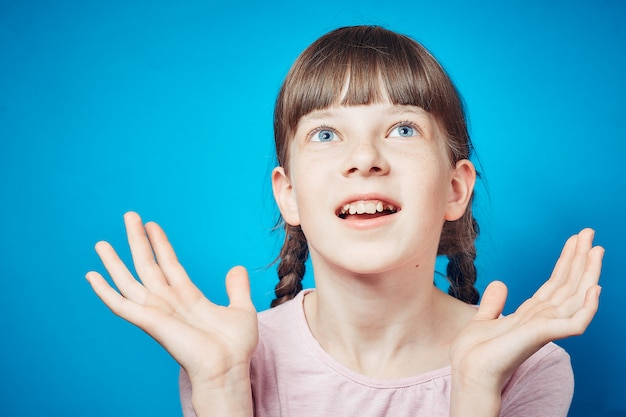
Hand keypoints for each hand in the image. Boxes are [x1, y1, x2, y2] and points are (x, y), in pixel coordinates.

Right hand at [86, 212, 258, 389]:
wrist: (228, 368)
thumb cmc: (234, 347)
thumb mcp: (240, 309)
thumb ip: (236, 288)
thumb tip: (236, 268)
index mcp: (188, 297)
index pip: (169, 264)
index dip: (161, 244)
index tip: (152, 224)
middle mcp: (168, 302)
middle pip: (147, 265)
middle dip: (138, 241)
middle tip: (129, 215)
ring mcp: (157, 311)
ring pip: (129, 280)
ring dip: (115, 262)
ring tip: (101, 243)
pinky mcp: (149, 321)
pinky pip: (121, 304)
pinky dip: (105, 291)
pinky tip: (91, 276)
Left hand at [449, 228, 602, 414]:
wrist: (469, 372)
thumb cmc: (476, 354)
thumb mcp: (484, 320)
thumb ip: (494, 304)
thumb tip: (501, 284)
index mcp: (531, 314)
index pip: (555, 283)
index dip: (566, 261)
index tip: (575, 240)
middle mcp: (542, 319)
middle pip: (568, 285)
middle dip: (580, 259)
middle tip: (591, 234)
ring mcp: (545, 328)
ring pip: (576, 297)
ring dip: (588, 273)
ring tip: (597, 250)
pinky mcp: (543, 336)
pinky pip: (574, 323)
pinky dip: (588, 307)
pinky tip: (595, 289)